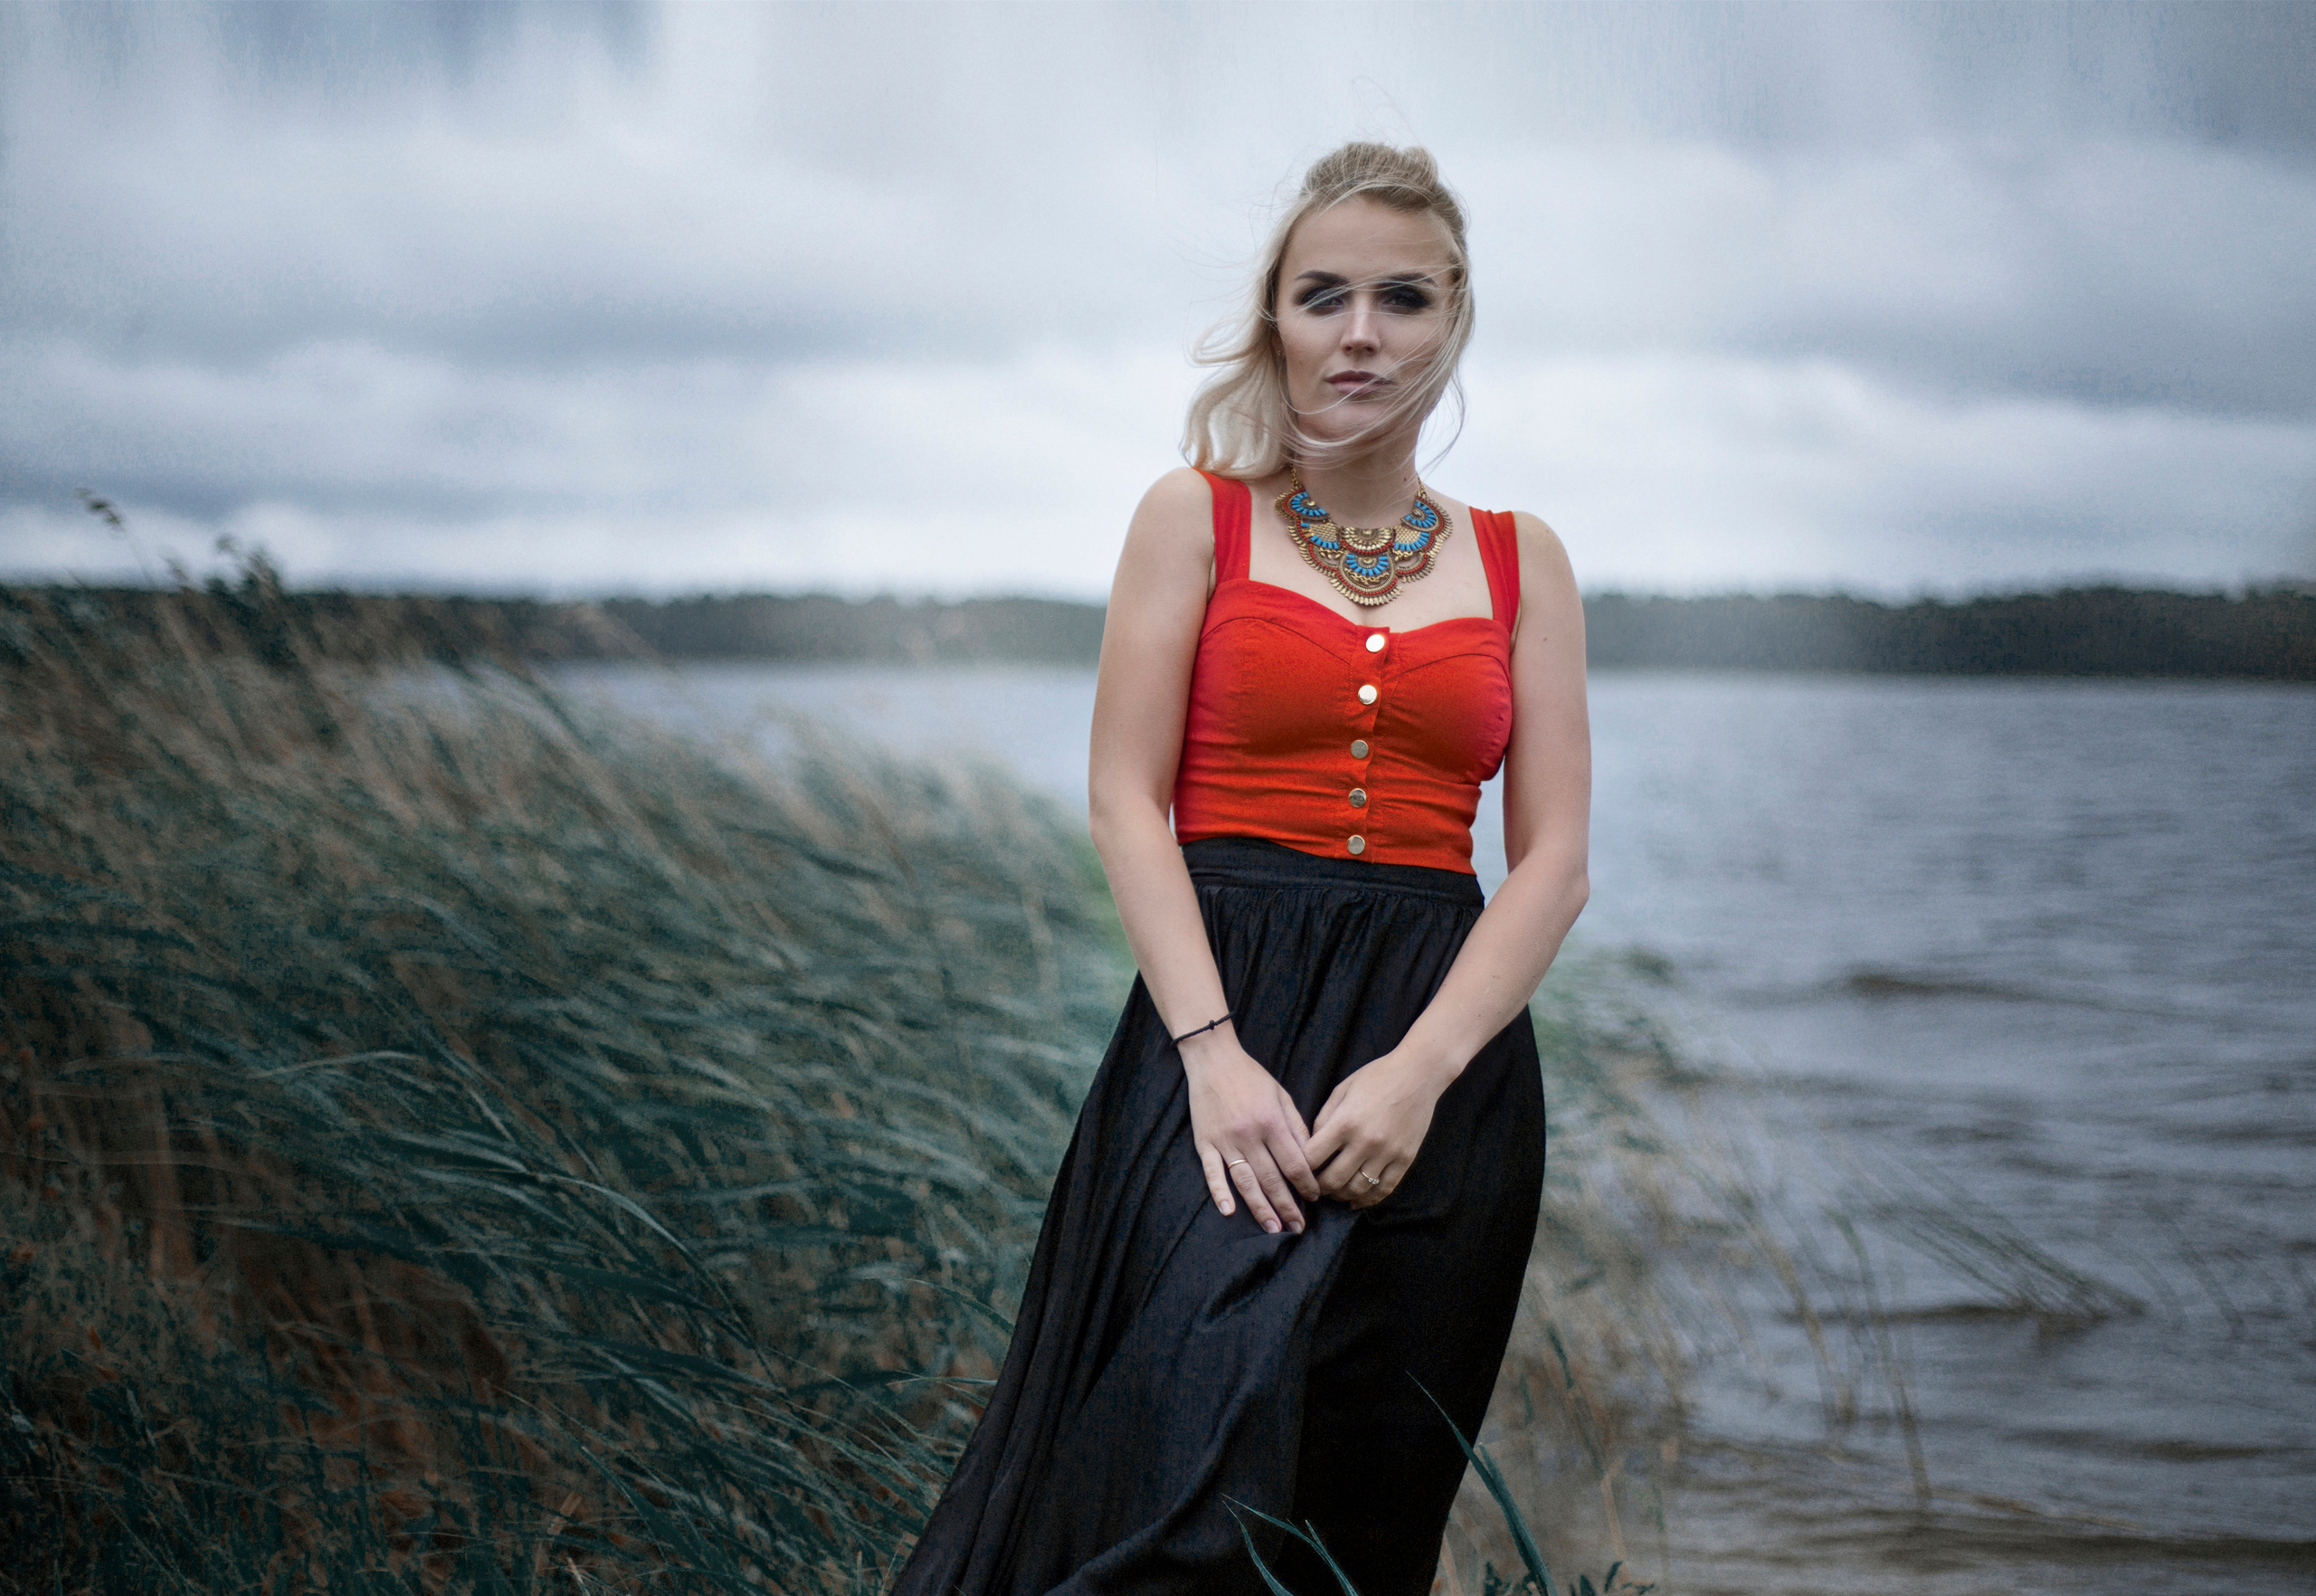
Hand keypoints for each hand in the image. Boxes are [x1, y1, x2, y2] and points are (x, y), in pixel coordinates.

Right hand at [1181, 1028, 1319, 1233]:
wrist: (1214, 1060)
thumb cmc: (1252, 1078)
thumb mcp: (1282, 1096)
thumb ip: (1296, 1127)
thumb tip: (1312, 1157)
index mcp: (1271, 1122)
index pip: (1294, 1163)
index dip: (1306, 1184)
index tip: (1314, 1198)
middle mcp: (1249, 1134)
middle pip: (1271, 1179)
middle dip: (1287, 1206)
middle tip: (1297, 1228)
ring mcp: (1224, 1140)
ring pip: (1245, 1181)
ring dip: (1259, 1207)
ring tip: (1272, 1228)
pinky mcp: (1204, 1142)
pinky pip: (1212, 1172)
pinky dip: (1219, 1193)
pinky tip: (1229, 1211)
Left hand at [1304, 1050, 1449, 1210]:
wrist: (1418, 1074)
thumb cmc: (1376, 1077)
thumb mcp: (1342, 1090)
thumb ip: (1324, 1119)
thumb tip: (1312, 1146)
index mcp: (1345, 1123)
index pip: (1312, 1158)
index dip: (1301, 1167)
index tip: (1298, 1170)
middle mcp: (1365, 1142)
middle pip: (1333, 1180)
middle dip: (1319, 1188)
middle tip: (1315, 1187)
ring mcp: (1387, 1153)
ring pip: (1358, 1190)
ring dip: (1341, 1196)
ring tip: (1335, 1192)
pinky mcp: (1405, 1159)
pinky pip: (1384, 1189)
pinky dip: (1368, 1200)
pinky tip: (1357, 1200)